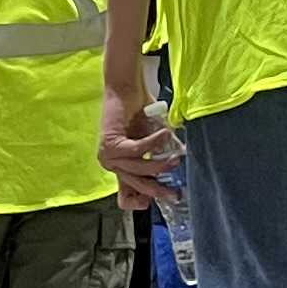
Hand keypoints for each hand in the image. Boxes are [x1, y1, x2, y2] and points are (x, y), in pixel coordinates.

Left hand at [96, 60, 170, 210]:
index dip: (145, 200)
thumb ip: (161, 155)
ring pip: (140, 169)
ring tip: (176, 156)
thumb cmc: (139, 110)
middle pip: (137, 186)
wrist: (125, 87)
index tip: (166, 196)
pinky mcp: (112, 144)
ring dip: (162, 163)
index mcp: (120, 166)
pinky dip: (155, 143)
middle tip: (177, 193)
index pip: (126, 196)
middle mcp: (111, 164)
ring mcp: (109, 156)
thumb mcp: (153, 139)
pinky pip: (139, 151)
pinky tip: (166, 135)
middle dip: (159, 190)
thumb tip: (177, 166)